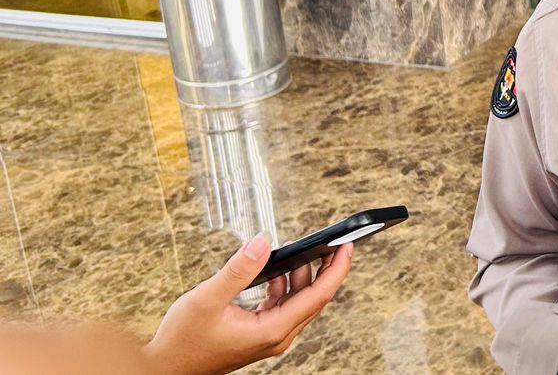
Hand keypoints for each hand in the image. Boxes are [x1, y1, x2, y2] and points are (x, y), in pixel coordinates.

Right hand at [143, 234, 352, 374]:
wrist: (165, 367)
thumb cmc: (182, 341)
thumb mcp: (207, 299)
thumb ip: (238, 270)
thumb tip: (263, 241)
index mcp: (272, 331)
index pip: (318, 296)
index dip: (336, 269)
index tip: (347, 246)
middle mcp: (276, 336)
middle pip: (314, 299)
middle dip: (326, 269)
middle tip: (335, 242)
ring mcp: (268, 337)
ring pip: (299, 302)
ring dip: (303, 276)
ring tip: (302, 250)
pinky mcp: (258, 334)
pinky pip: (282, 307)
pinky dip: (284, 286)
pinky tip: (276, 271)